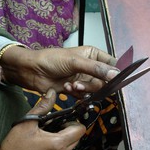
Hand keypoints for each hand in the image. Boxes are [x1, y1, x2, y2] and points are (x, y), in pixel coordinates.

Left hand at [0, 46, 119, 97]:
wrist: (33, 71)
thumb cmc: (52, 59)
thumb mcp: (76, 62)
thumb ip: (96, 69)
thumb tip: (116, 75)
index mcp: (94, 54)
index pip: (112, 64)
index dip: (116, 73)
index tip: (117, 81)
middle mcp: (91, 67)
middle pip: (105, 80)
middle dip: (94, 84)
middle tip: (82, 84)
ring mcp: (85, 78)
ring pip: (95, 89)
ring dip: (84, 89)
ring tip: (72, 86)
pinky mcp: (77, 89)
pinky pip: (85, 95)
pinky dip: (77, 93)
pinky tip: (66, 88)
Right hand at [0, 89, 85, 149]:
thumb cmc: (14, 147)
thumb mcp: (27, 123)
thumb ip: (43, 106)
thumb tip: (52, 93)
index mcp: (58, 143)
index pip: (80, 130)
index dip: (73, 123)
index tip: (61, 122)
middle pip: (76, 139)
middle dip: (67, 132)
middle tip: (51, 129)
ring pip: (70, 148)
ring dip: (62, 142)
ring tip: (46, 140)